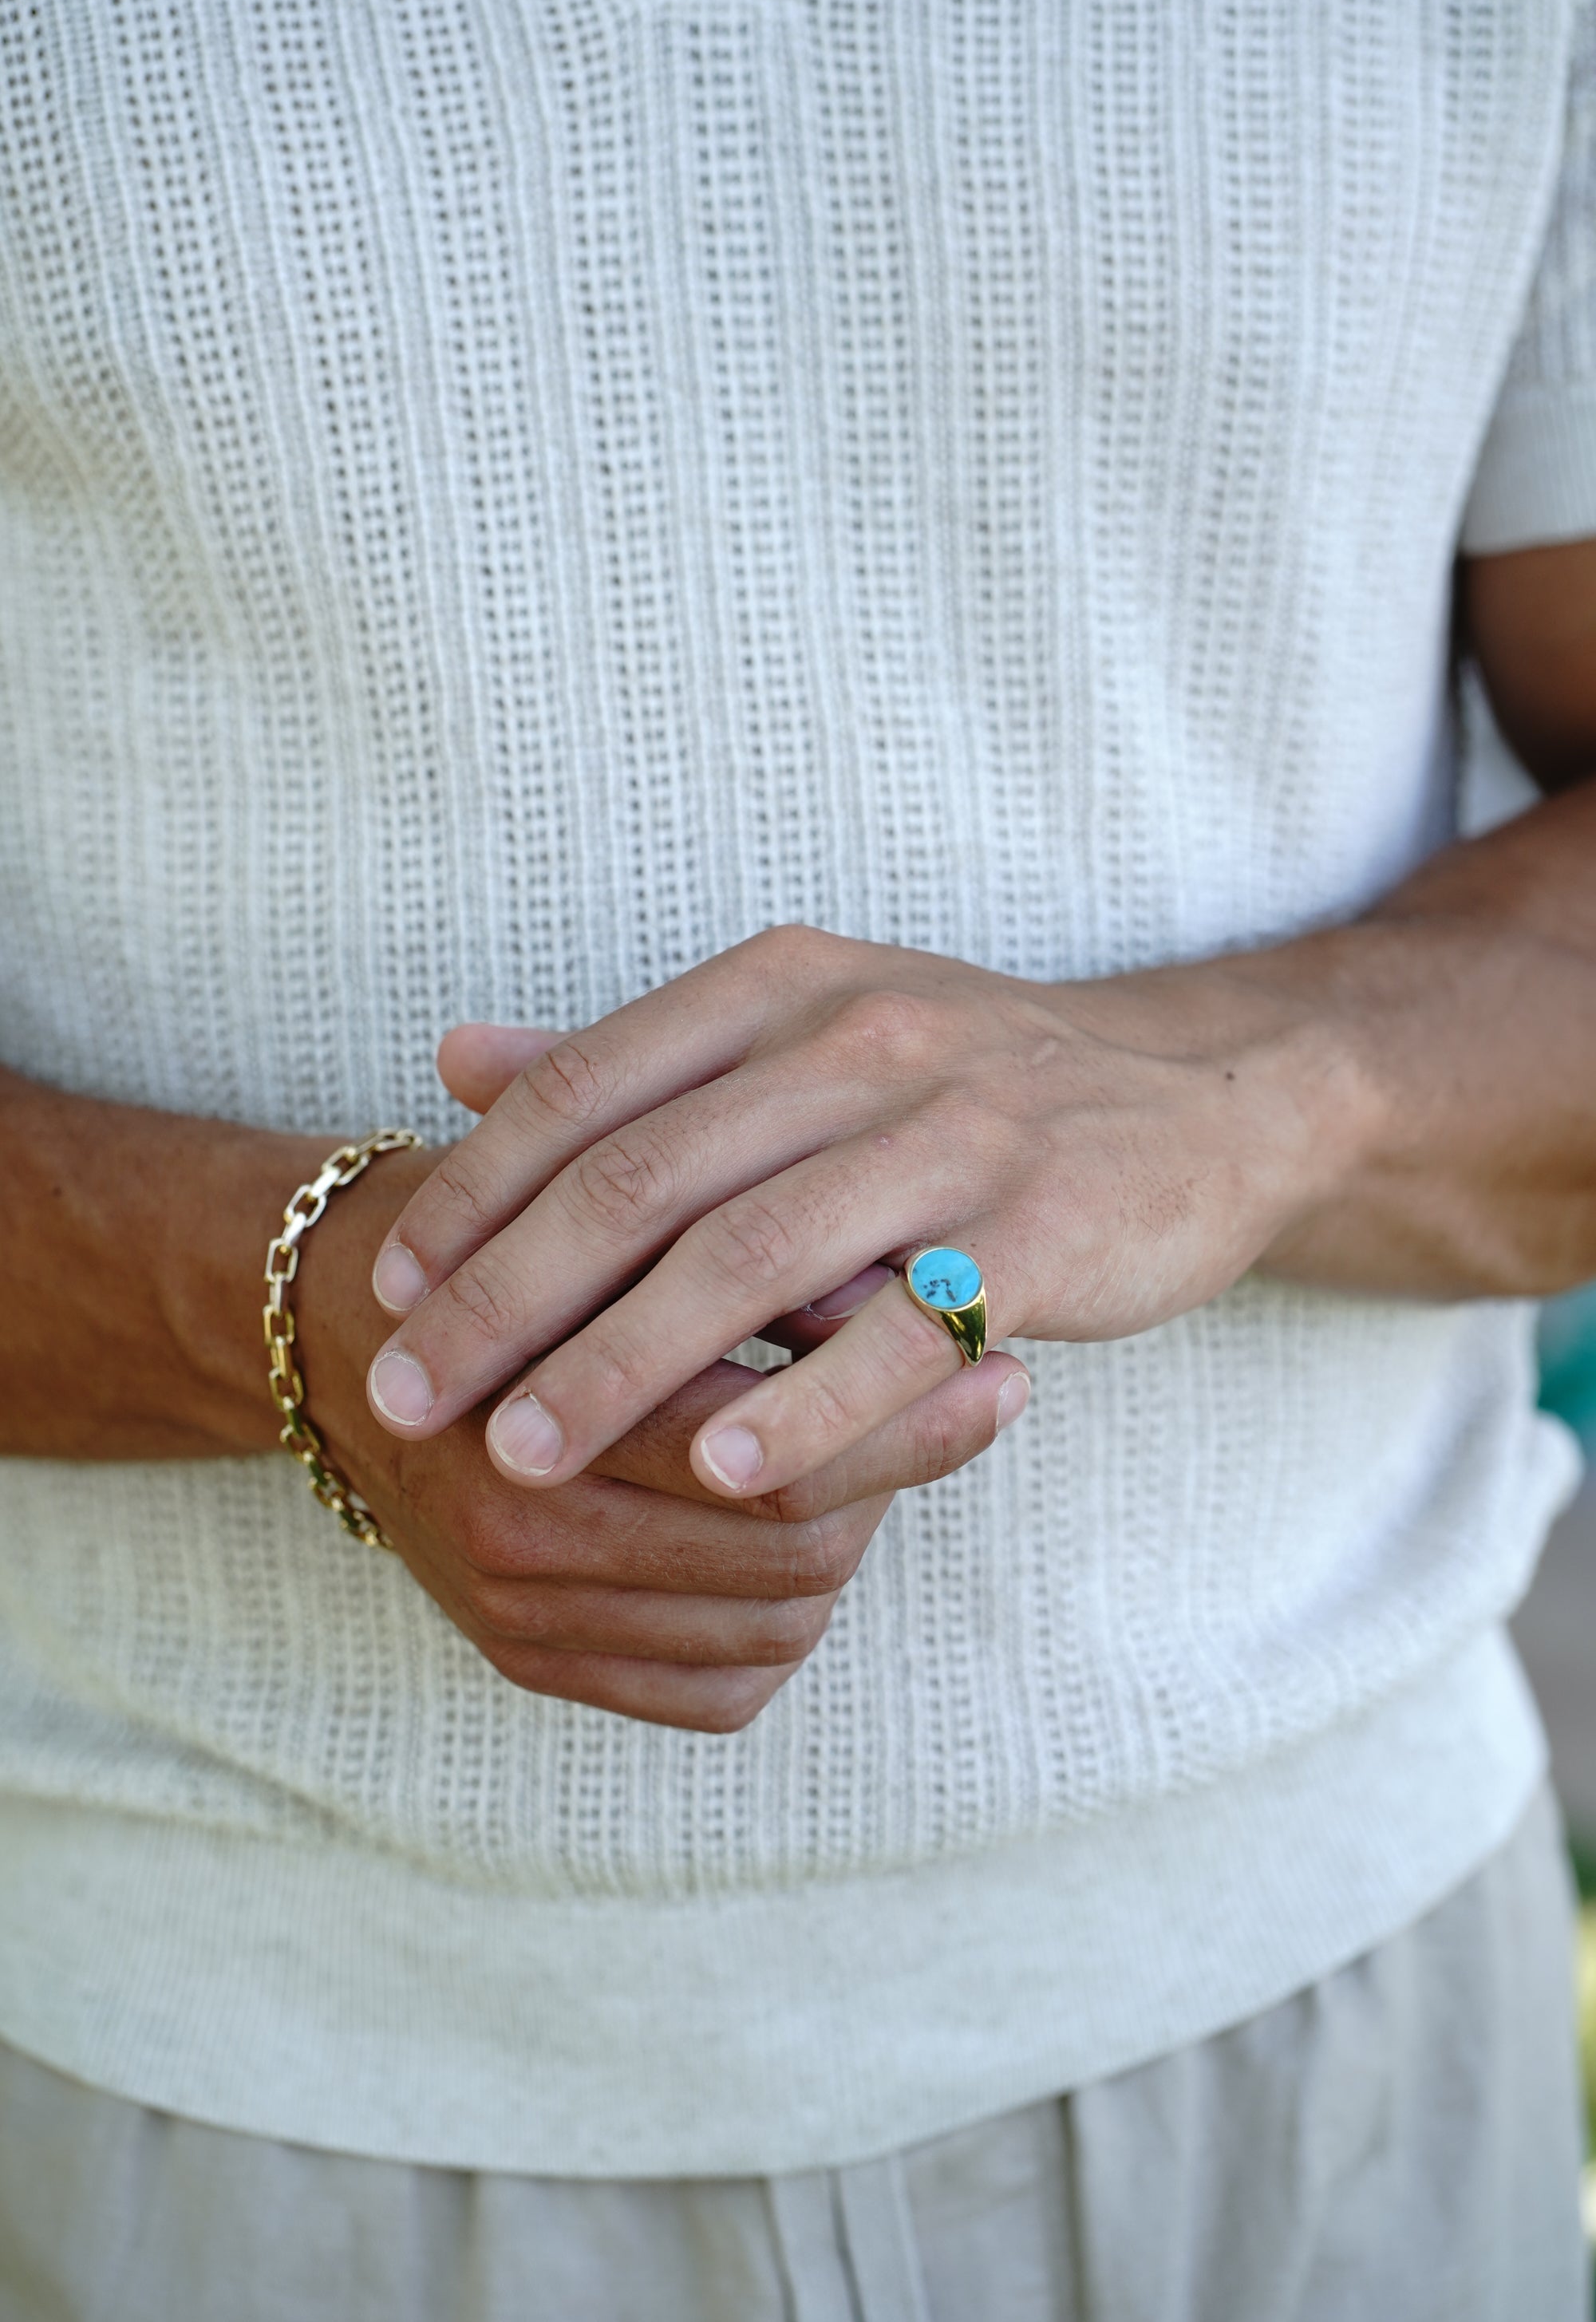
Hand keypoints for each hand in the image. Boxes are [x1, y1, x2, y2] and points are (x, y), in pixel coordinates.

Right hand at [295, 1129, 1025, 1730]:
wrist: (336, 1332)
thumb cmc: (489, 1234)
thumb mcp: (595, 1201)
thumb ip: (724, 1242)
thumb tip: (903, 1278)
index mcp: (523, 1418)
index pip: (760, 1456)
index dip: (897, 1413)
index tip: (991, 1353)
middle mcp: (515, 1543)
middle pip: (787, 1553)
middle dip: (895, 1472)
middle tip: (975, 1391)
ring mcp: (523, 1620)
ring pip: (774, 1624)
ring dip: (852, 1537)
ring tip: (887, 1445)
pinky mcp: (535, 1666)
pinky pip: (720, 1689)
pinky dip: (786, 1619)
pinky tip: (813, 1530)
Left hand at [363, 927, 1363, 1502]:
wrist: (1204, 1096)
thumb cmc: (968, 1086)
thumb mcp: (806, 1031)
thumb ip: (637, 1056)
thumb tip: (454, 1060)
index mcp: (783, 986)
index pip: (588, 1091)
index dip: (474, 1196)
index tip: (388, 1291)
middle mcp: (858, 1040)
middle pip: (643, 1181)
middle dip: (506, 1302)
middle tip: (409, 1400)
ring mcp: (956, 1132)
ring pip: (752, 1260)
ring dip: (621, 1370)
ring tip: (525, 1457)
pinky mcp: (1043, 1231)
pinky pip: (904, 1331)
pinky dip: (806, 1406)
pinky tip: (724, 1475)